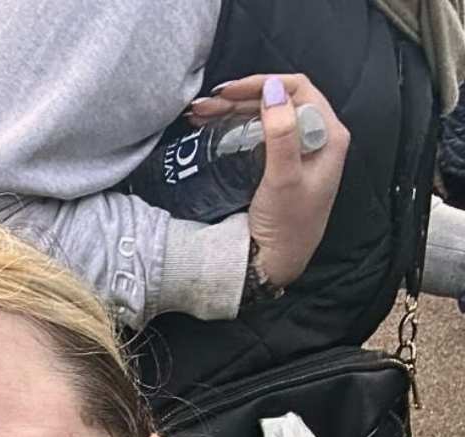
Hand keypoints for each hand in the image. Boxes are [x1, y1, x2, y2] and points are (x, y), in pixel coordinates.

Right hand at [189, 74, 349, 288]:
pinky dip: (231, 126)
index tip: (227, 93)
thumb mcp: (283, 177)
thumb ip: (281, 133)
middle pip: (278, 101)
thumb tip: (272, 88)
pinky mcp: (278, 163)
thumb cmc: (287, 224)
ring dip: (230, 111)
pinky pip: (256, 133)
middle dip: (239, 99)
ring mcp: (296, 150)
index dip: (262, 85)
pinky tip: (208, 127)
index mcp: (328, 135)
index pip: (298, 90)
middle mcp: (315, 138)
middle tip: (204, 106)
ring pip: (263, 116)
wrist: (276, 261)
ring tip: (198, 114)